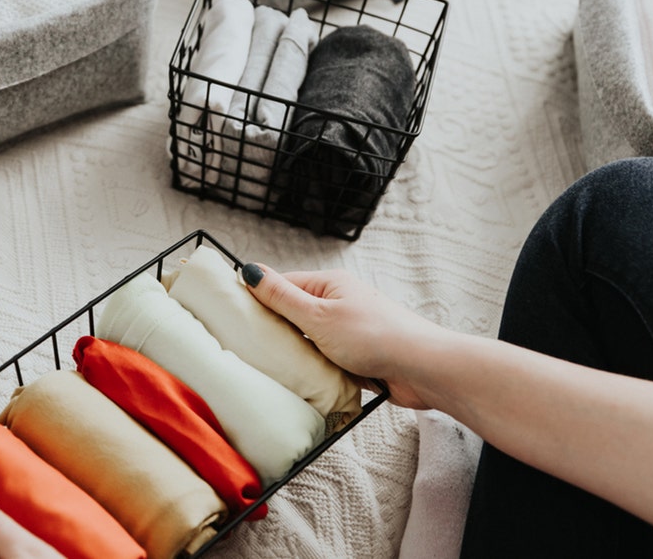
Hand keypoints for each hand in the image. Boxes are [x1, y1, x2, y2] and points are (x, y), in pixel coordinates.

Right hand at [241, 263, 454, 408]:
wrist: (421, 368)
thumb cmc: (374, 335)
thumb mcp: (318, 315)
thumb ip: (282, 297)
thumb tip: (250, 270)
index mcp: (330, 284)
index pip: (282, 285)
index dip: (257, 299)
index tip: (231, 314)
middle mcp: (338, 304)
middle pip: (293, 315)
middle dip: (274, 331)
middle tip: (247, 346)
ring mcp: (347, 332)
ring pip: (307, 342)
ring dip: (295, 354)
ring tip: (271, 366)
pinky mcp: (355, 358)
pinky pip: (324, 362)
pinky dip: (314, 371)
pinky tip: (300, 382)